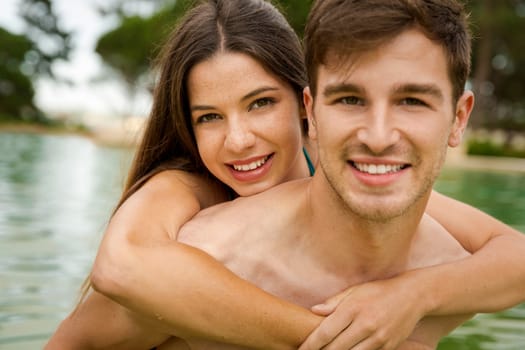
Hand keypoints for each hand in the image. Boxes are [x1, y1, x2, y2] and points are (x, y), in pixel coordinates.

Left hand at [299, 275, 424, 349]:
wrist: (413, 296)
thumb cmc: (379, 291)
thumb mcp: (355, 291)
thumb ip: (334, 302)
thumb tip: (313, 310)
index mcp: (353, 309)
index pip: (326, 332)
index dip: (310, 344)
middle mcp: (365, 325)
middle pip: (336, 348)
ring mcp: (378, 338)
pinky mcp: (388, 347)